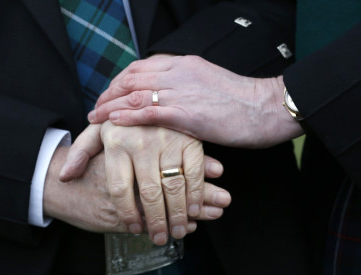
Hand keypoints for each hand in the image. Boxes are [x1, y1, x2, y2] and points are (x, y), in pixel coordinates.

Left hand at [60, 122, 226, 244]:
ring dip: (177, 215)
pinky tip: (193, 211)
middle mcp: (141, 141)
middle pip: (148, 193)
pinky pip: (193, 175)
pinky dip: (195, 196)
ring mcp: (168, 140)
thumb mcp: (99, 130)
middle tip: (159, 238)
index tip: (134, 228)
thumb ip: (81, 152)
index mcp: (116, 142)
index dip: (127, 213)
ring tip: (177, 232)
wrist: (156, 90)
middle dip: (155, 221)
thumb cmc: (124, 120)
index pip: (119, 188)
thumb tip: (65, 177)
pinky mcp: (190, 140)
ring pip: (172, 187)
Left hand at [90, 55, 303, 147]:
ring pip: (134, 94)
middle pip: (131, 78)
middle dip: (109, 93)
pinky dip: (126, 117)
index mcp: (184, 65)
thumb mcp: (211, 85)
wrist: (266, 108)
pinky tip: (112, 124)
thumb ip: (189, 87)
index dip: (120, 81)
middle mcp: (178, 74)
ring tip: (95, 119)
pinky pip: (148, 113)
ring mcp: (181, 92)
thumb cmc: (243, 103)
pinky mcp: (186, 114)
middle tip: (96, 109)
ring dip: (110, 106)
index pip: (141, 67)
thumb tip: (174, 98)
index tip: (110, 95)